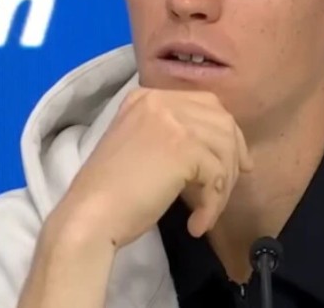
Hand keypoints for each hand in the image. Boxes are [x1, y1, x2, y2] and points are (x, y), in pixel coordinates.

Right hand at [50, 88, 253, 248]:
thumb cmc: (111, 193)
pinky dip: (213, 204)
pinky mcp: (183, 147)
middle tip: (231, 185)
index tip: (235, 161)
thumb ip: (174, 136)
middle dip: (233, 154)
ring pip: (224, 148)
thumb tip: (223, 144)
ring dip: (223, 186)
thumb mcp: (142, 147)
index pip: (205, 104)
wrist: (88, 217)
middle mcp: (159, 102)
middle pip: (221, 121)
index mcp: (146, 98)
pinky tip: (197, 224)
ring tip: (207, 213)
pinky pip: (217, 176)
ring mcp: (172, 121)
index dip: (226, 132)